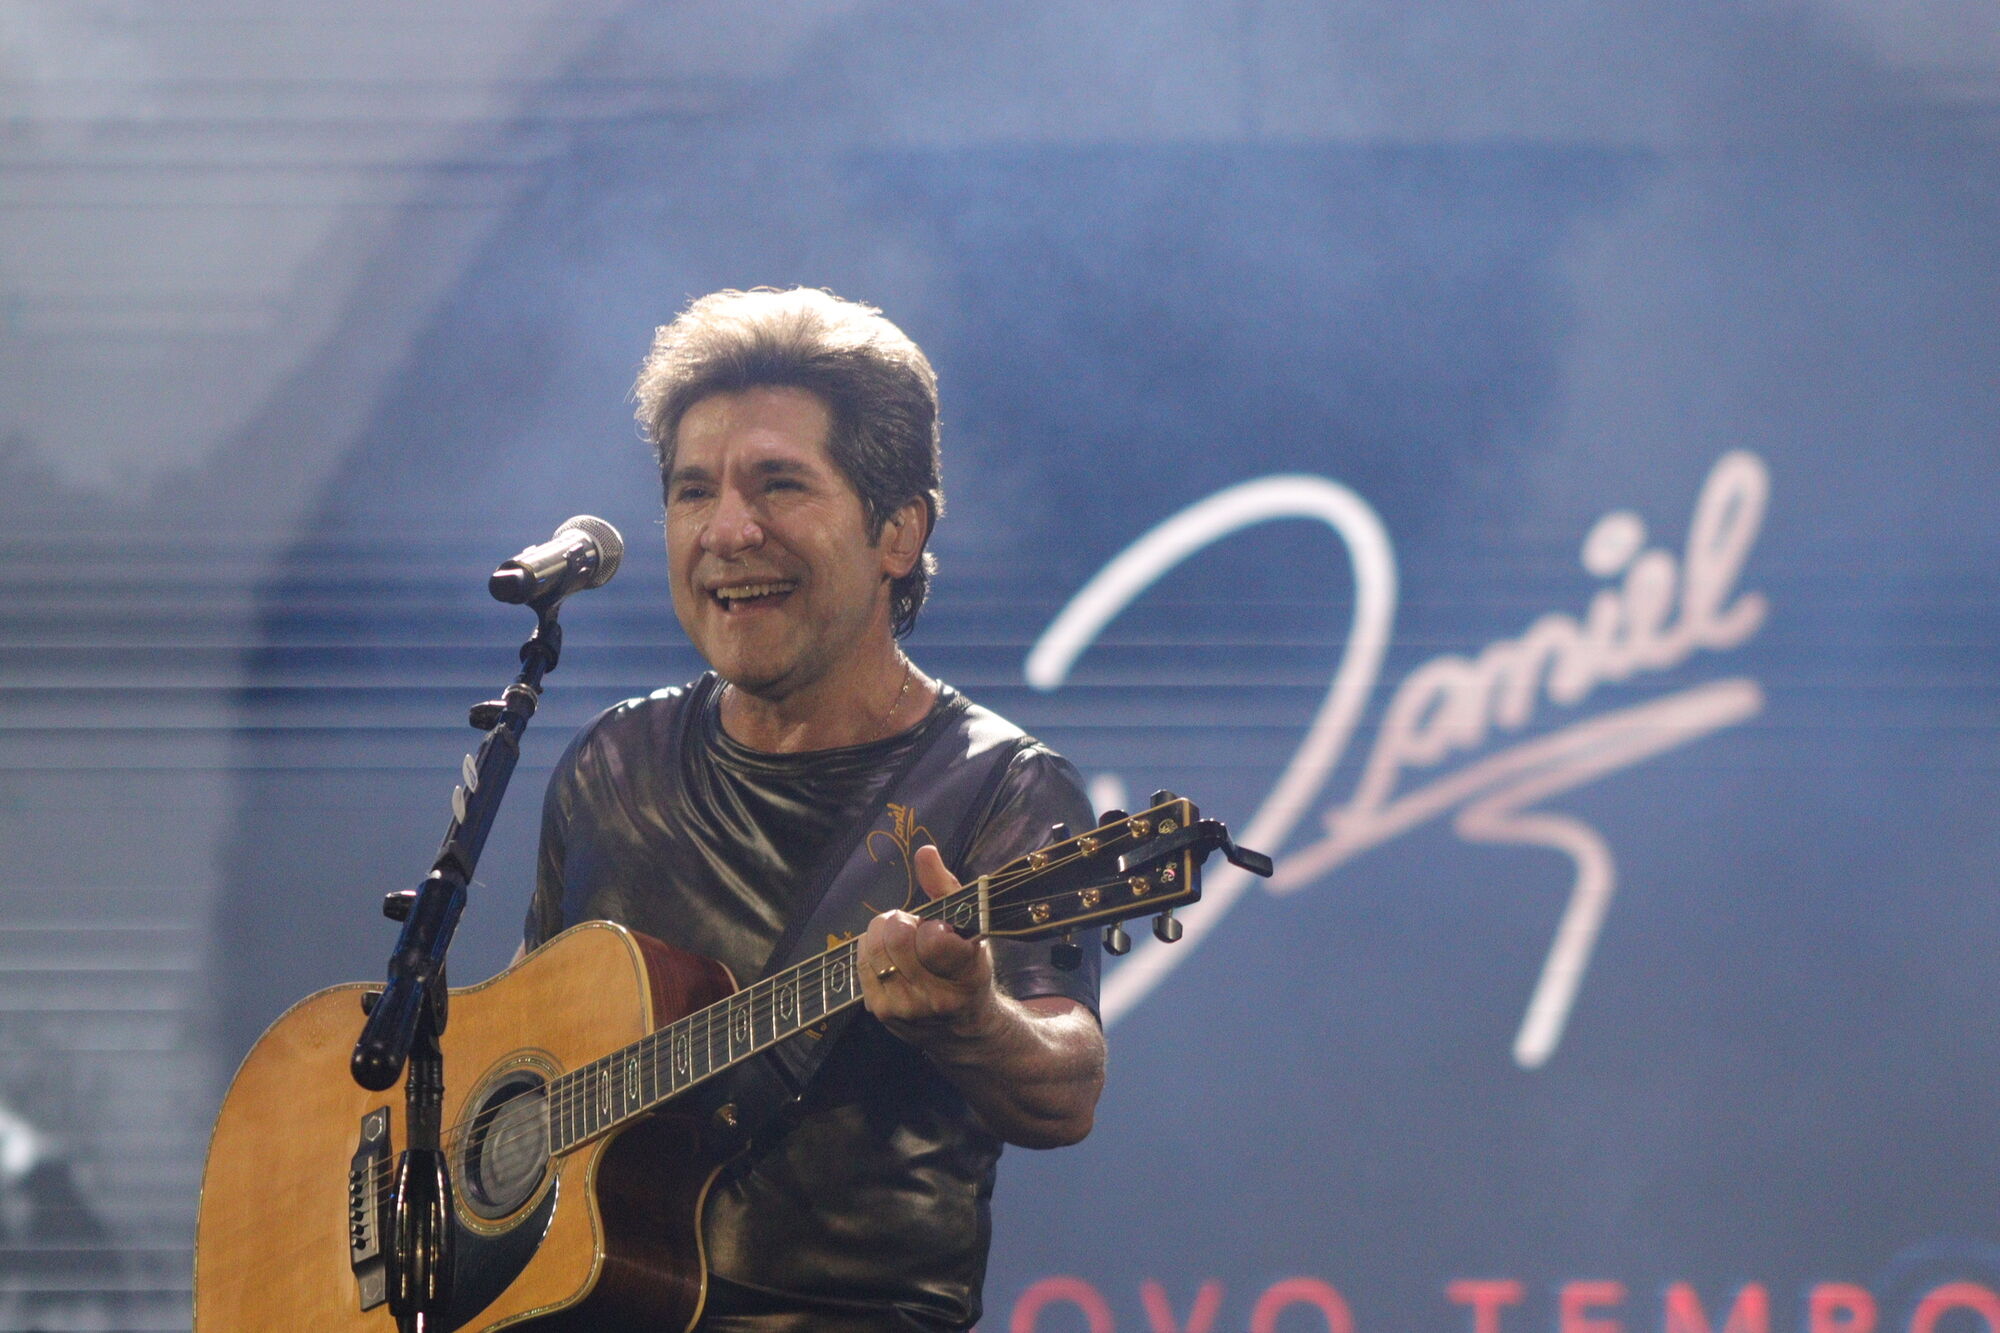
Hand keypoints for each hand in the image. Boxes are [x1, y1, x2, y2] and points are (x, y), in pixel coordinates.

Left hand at [858, 844, 1001, 1044]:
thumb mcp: (971, 929)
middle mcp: (935, 998)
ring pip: (875, 948)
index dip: (932, 925)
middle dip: (902, 921)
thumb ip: (946, 888)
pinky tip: (889, 953)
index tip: (940, 930)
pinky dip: (872, 948)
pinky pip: (862, 962)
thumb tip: (925, 851)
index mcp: (967, 976)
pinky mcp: (881, 1013)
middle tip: (914, 927)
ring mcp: (905, 1009)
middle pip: (896, 938)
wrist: (962, 1030)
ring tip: (902, 938)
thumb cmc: (968, 971)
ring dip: (885, 933)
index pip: (933, 939)